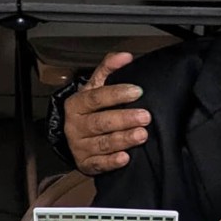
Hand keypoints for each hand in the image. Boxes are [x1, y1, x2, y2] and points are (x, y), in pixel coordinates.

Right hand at [63, 52, 150, 174]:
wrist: (77, 135)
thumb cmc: (91, 109)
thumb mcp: (96, 86)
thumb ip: (108, 69)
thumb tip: (125, 56)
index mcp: (76, 104)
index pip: (95, 98)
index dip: (116, 94)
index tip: (137, 91)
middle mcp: (75, 126)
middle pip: (100, 122)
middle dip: (124, 119)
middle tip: (145, 116)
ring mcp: (79, 146)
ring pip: (102, 143)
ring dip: (123, 139)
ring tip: (142, 135)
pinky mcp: (86, 164)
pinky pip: (99, 164)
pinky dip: (112, 162)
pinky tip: (125, 158)